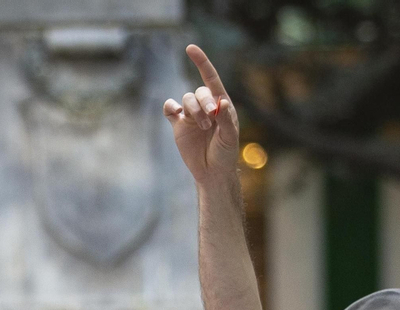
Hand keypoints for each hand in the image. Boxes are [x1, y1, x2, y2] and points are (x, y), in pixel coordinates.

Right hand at [162, 44, 240, 188]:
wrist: (212, 172)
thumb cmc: (226, 154)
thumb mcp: (230, 137)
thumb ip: (226, 119)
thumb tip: (222, 102)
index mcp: (221, 103)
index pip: (210, 78)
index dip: (201, 62)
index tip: (190, 48)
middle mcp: (205, 106)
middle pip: (199, 91)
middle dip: (204, 102)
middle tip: (210, 119)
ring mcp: (191, 114)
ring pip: (185, 99)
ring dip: (194, 110)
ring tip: (203, 128)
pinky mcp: (178, 125)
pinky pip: (169, 108)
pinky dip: (171, 107)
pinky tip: (176, 113)